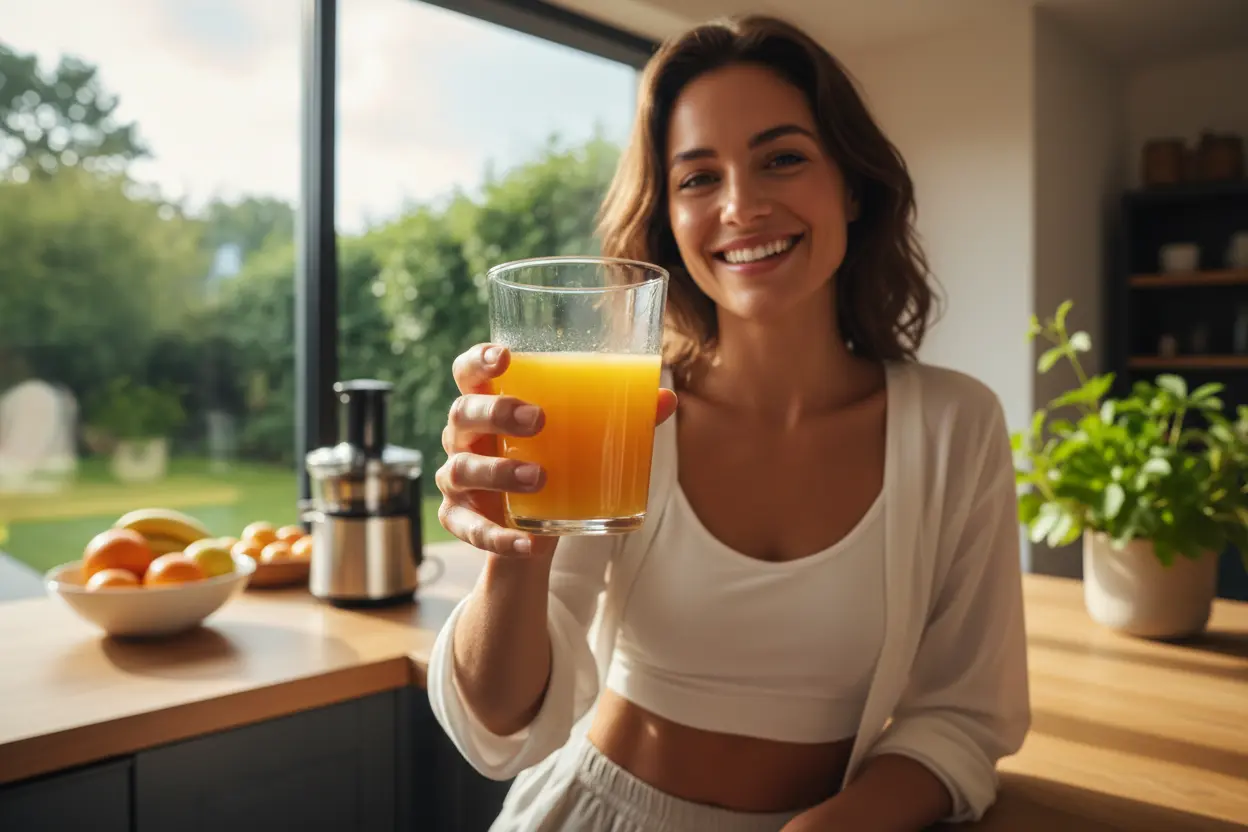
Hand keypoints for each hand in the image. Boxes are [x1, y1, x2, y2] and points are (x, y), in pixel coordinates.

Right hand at [435, 343, 676, 556]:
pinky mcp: (460, 520)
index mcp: (489, 405)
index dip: (479, 360)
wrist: (530, 530)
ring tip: (538, 477)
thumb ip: (620, 419)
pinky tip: (528, 543)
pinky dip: (497, 537)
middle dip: (497, 412)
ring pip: (461, 470)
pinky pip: (468, 528)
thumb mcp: (581, 442)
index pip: (468, 372)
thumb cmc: (554, 465)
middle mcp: (464, 437)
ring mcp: (457, 479)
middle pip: (463, 412)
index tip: (506, 357)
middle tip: (538, 420)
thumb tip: (665, 399)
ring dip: (497, 471)